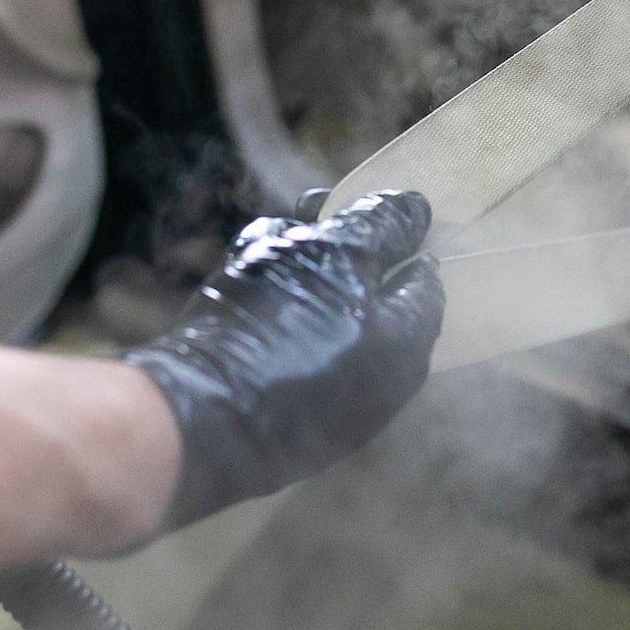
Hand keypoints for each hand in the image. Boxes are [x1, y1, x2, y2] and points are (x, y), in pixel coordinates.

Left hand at [122, 190, 443, 529]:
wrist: (205, 419)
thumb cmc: (313, 386)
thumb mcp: (394, 358)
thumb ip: (419, 308)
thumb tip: (425, 271)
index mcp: (345, 245)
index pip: (389, 211)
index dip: (410, 217)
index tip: (421, 222)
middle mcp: (293, 239)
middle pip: (332, 220)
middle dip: (357, 235)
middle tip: (377, 264)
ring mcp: (247, 265)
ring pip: (294, 249)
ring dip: (314, 263)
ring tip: (327, 300)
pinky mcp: (215, 298)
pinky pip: (264, 281)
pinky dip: (282, 291)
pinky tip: (286, 324)